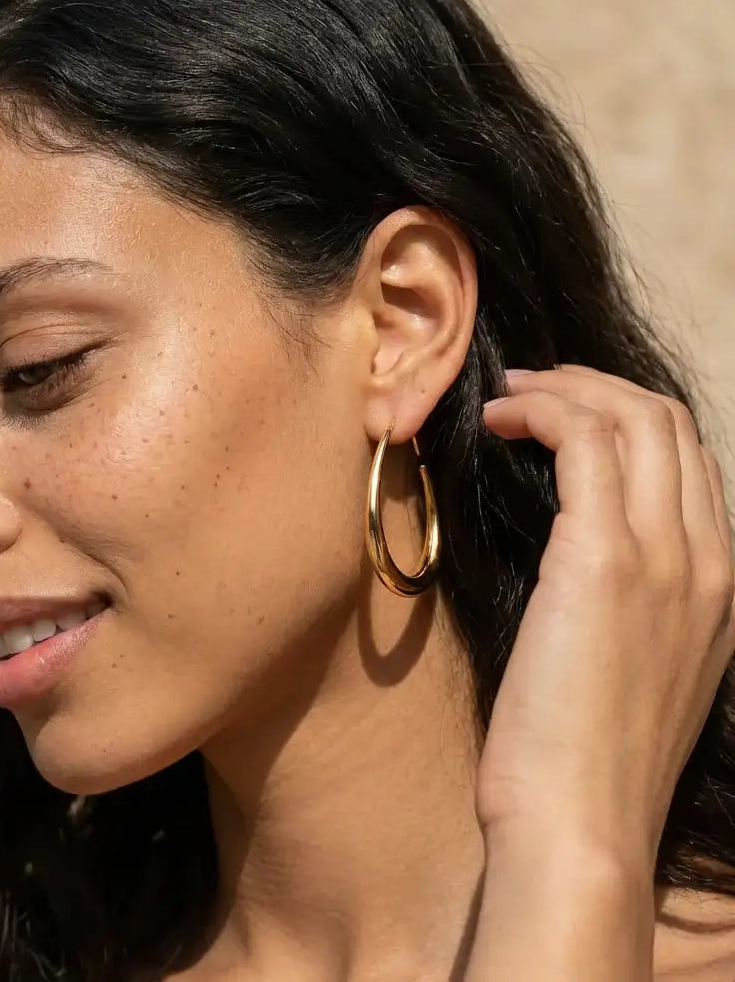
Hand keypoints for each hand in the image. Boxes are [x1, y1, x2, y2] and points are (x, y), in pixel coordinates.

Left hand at [476, 365, 734, 867]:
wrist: (579, 823)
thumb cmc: (582, 754)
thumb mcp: (633, 667)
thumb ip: (630, 601)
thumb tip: (580, 550)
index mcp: (722, 585)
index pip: (690, 461)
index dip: (625, 418)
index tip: (560, 413)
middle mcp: (711, 560)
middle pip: (669, 423)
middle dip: (595, 386)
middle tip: (529, 387)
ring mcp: (668, 558)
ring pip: (634, 418)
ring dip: (564, 387)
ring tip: (506, 395)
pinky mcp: (605, 561)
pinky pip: (584, 442)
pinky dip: (543, 412)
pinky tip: (499, 420)